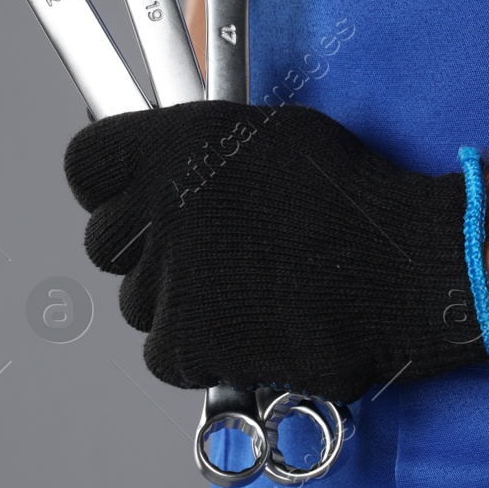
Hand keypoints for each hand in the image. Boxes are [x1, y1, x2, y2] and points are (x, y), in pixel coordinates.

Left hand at [64, 101, 488, 402]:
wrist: (402, 267)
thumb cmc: (351, 199)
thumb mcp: (269, 136)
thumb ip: (200, 150)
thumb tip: (169, 167)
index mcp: (173, 146)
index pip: (86, 165)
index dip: (108, 186)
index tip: (131, 197)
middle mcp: (159, 208)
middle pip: (104, 240)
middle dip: (144, 249)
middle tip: (205, 252)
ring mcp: (168, 279)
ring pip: (138, 300)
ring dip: (178, 301)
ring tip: (245, 289)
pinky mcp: (184, 343)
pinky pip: (164, 351)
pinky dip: (198, 348)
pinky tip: (249, 324)